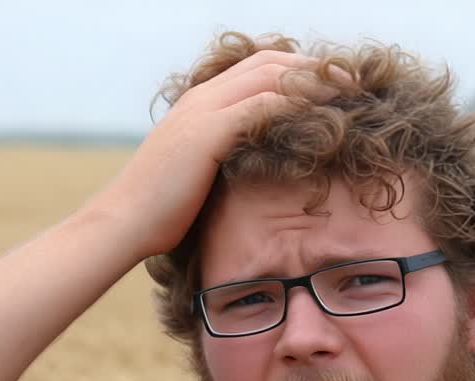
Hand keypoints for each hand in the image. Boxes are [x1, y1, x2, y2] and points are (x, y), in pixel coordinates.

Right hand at [87, 50, 343, 260]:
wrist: (123, 223)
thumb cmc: (157, 212)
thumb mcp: (193, 174)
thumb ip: (220, 159)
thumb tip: (250, 169)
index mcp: (198, 105)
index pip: (256, 68)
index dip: (296, 71)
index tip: (330, 86)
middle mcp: (201, 99)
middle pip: (269, 63)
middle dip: (314, 69)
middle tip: (351, 84)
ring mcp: (203, 112)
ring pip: (269, 78)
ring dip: (313, 83)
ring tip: (348, 95)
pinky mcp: (207, 134)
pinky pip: (261, 107)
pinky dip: (295, 106)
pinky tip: (321, 117)